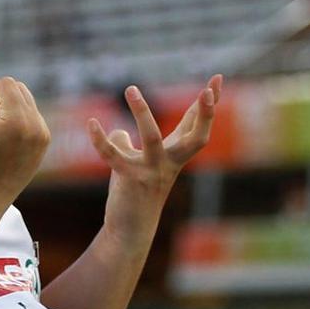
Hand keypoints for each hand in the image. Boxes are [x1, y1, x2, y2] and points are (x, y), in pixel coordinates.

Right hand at [0, 77, 50, 203]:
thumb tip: (8, 98)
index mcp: (18, 119)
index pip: (7, 84)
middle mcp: (36, 125)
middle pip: (21, 89)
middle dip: (2, 96)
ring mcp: (43, 135)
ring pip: (28, 103)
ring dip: (11, 107)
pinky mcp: (44, 143)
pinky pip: (33, 118)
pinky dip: (20, 120)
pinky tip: (6, 138)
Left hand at [87, 75, 222, 240]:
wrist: (128, 230)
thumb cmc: (134, 194)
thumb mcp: (134, 163)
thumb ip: (128, 143)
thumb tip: (118, 131)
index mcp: (175, 156)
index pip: (196, 125)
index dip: (207, 103)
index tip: (217, 78)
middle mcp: (169, 163)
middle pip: (195, 138)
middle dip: (204, 114)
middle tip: (207, 91)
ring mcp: (151, 172)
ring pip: (152, 138)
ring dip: (142, 112)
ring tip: (130, 88)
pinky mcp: (130, 180)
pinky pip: (114, 156)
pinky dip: (100, 140)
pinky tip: (92, 123)